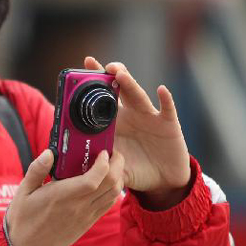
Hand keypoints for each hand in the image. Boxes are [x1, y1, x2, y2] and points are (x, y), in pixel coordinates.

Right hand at [6, 148, 124, 245]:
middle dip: (117, 165)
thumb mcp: (23, 191)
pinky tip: (106, 182)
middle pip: (110, 184)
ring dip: (118, 177)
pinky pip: (108, 204)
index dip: (103, 164)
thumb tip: (50, 152)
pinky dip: (113, 190)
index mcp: (61, 196)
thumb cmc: (23, 218)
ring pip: (114, 195)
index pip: (93, 180)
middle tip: (112, 152)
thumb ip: (37, 169)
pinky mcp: (88, 223)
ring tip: (110, 164)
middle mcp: (78, 207)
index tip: (102, 151)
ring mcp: (85, 216)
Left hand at [84, 56, 190, 208]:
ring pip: (138, 96)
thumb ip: (98, 168)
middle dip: (112, 75)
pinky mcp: (168, 124)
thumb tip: (76, 172)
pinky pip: (167, 109)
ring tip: (119, 73)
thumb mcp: (114, 168)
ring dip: (129, 83)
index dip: (95, 81)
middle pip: (120, 89)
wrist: (164, 180)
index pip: (103, 98)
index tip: (85, 65)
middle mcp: (131, 114)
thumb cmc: (136, 169)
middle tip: (103, 66)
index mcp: (115, 122)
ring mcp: (150, 117)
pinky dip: (165, 99)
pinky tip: (161, 90)